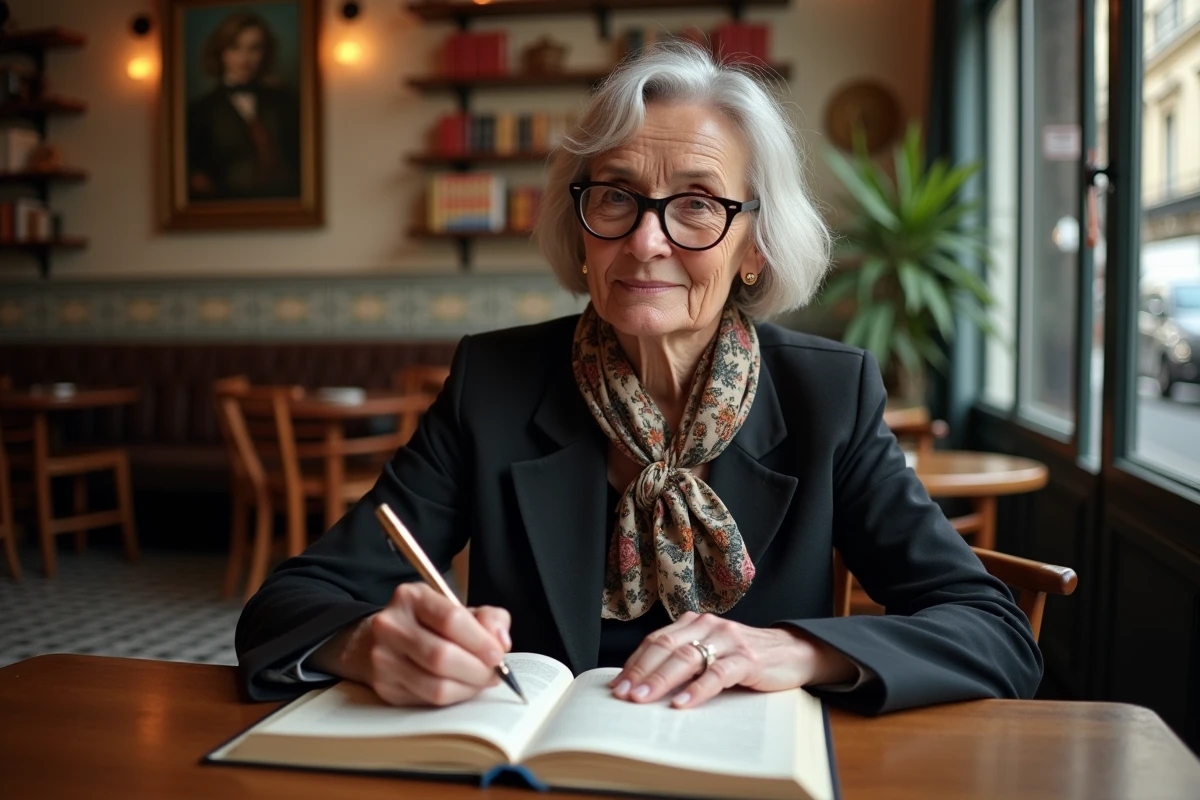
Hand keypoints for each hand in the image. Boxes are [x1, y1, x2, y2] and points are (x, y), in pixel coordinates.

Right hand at [311, 582, 510, 706]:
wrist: (380, 640)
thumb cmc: (429, 624)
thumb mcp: (459, 609)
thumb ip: (488, 618)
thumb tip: (501, 642)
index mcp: (412, 597)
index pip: (451, 619)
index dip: (480, 641)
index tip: (498, 655)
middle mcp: (391, 625)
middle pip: (441, 656)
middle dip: (477, 670)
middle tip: (494, 674)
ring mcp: (383, 658)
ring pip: (435, 685)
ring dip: (467, 688)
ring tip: (480, 682)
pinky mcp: (384, 686)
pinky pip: (427, 700)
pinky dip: (453, 698)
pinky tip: (461, 688)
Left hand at [609, 612, 856, 708]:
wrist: (793, 652)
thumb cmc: (745, 657)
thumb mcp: (711, 652)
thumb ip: (684, 660)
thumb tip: (644, 684)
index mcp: (695, 623)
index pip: (656, 640)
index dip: (635, 662)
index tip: (617, 685)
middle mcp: (709, 625)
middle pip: (666, 647)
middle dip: (641, 672)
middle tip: (624, 694)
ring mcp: (728, 640)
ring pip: (687, 658)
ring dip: (662, 680)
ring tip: (644, 699)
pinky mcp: (747, 659)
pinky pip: (717, 674)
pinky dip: (697, 690)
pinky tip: (683, 703)